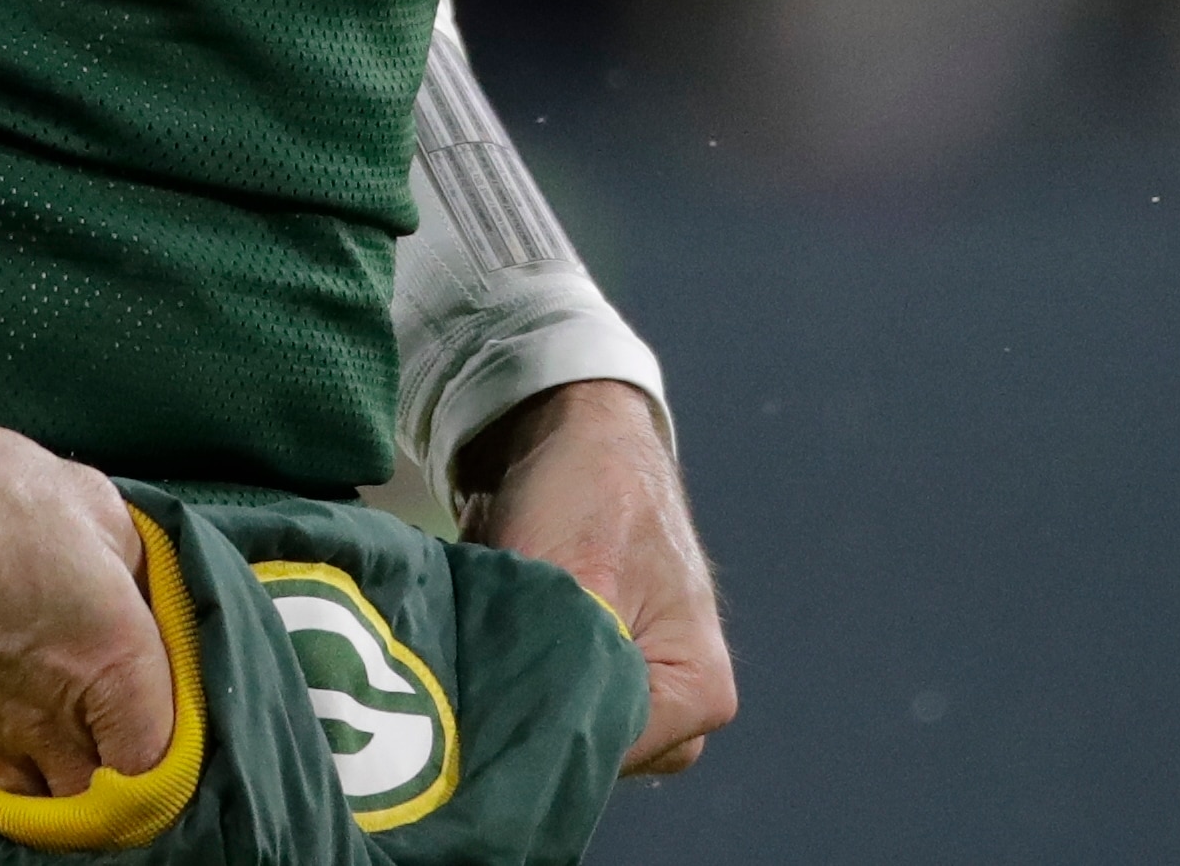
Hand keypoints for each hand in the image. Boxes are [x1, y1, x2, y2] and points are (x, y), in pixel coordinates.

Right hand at [0, 355, 178, 796]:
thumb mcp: (87, 497)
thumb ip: (133, 560)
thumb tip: (136, 587)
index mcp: (109, 657)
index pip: (162, 754)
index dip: (171, 742)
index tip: (163, 708)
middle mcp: (51, 716)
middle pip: (100, 792)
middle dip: (115, 767)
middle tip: (116, 722)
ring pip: (40, 794)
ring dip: (59, 772)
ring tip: (63, 730)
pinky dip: (4, 761)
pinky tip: (5, 720)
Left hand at [459, 380, 734, 776]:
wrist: (569, 420)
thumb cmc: (590, 489)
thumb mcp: (574, 581)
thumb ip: (561, 671)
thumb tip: (514, 751)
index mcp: (700, 690)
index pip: (609, 759)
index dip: (543, 734)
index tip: (487, 704)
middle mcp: (681, 704)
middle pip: (589, 755)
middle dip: (530, 716)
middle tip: (479, 673)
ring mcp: (641, 684)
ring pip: (564, 727)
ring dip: (518, 691)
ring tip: (486, 640)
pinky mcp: (598, 665)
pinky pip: (550, 698)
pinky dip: (515, 671)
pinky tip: (489, 638)